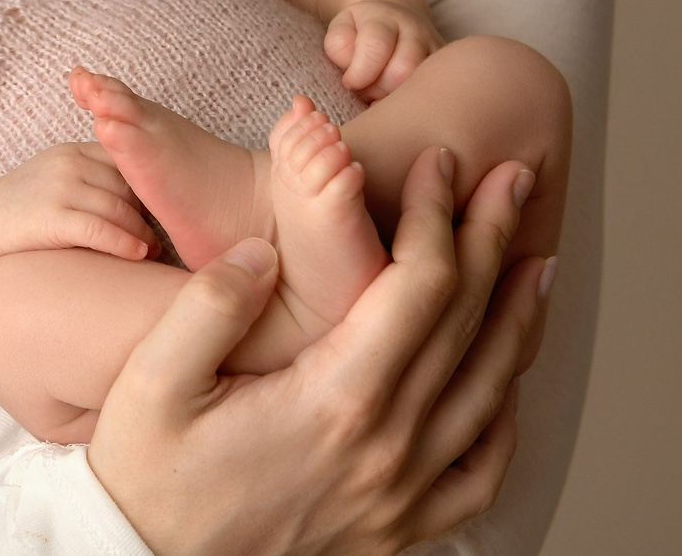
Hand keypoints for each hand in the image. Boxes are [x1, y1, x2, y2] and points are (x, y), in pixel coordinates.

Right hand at [0, 143, 157, 262]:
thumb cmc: (24, 209)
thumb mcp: (58, 179)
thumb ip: (92, 179)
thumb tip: (141, 201)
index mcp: (74, 150)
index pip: (125, 163)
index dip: (146, 189)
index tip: (160, 212)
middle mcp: (69, 163)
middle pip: (126, 186)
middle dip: (147, 214)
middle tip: (162, 238)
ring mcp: (59, 188)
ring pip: (118, 208)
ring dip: (141, 233)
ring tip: (153, 252)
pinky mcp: (51, 217)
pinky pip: (99, 229)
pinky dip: (124, 242)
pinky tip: (138, 255)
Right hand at [89, 150, 553, 555]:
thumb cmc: (146, 475)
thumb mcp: (149, 381)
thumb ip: (208, 306)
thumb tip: (264, 250)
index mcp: (334, 398)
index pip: (419, 284)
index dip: (438, 213)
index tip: (439, 162)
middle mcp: (386, 446)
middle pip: (466, 322)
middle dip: (493, 237)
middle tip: (512, 176)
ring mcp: (401, 494)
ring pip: (490, 391)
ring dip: (519, 316)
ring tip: (535, 260)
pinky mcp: (398, 529)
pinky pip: (481, 472)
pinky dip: (505, 417)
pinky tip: (505, 382)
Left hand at [324, 0, 439, 99]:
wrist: (396, 13)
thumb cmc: (362, 27)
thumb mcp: (342, 26)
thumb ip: (339, 45)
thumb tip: (353, 75)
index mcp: (385, 18)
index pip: (376, 46)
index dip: (359, 73)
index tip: (349, 83)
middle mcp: (416, 30)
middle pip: (402, 70)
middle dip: (378, 89)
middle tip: (366, 91)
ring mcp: (435, 49)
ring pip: (422, 85)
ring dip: (396, 99)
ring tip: (381, 96)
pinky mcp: (446, 68)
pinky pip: (435, 92)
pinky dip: (414, 104)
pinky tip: (398, 101)